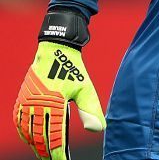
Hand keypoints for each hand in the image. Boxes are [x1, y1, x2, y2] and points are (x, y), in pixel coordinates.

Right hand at [13, 42, 104, 158]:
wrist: (56, 50)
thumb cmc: (73, 70)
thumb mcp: (86, 89)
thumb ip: (91, 110)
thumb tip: (98, 130)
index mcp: (53, 102)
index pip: (54, 135)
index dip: (58, 152)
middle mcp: (37, 103)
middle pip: (39, 136)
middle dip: (46, 152)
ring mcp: (26, 101)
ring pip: (27, 131)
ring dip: (35, 145)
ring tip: (44, 155)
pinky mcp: (22, 98)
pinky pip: (19, 121)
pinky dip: (24, 133)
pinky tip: (30, 140)